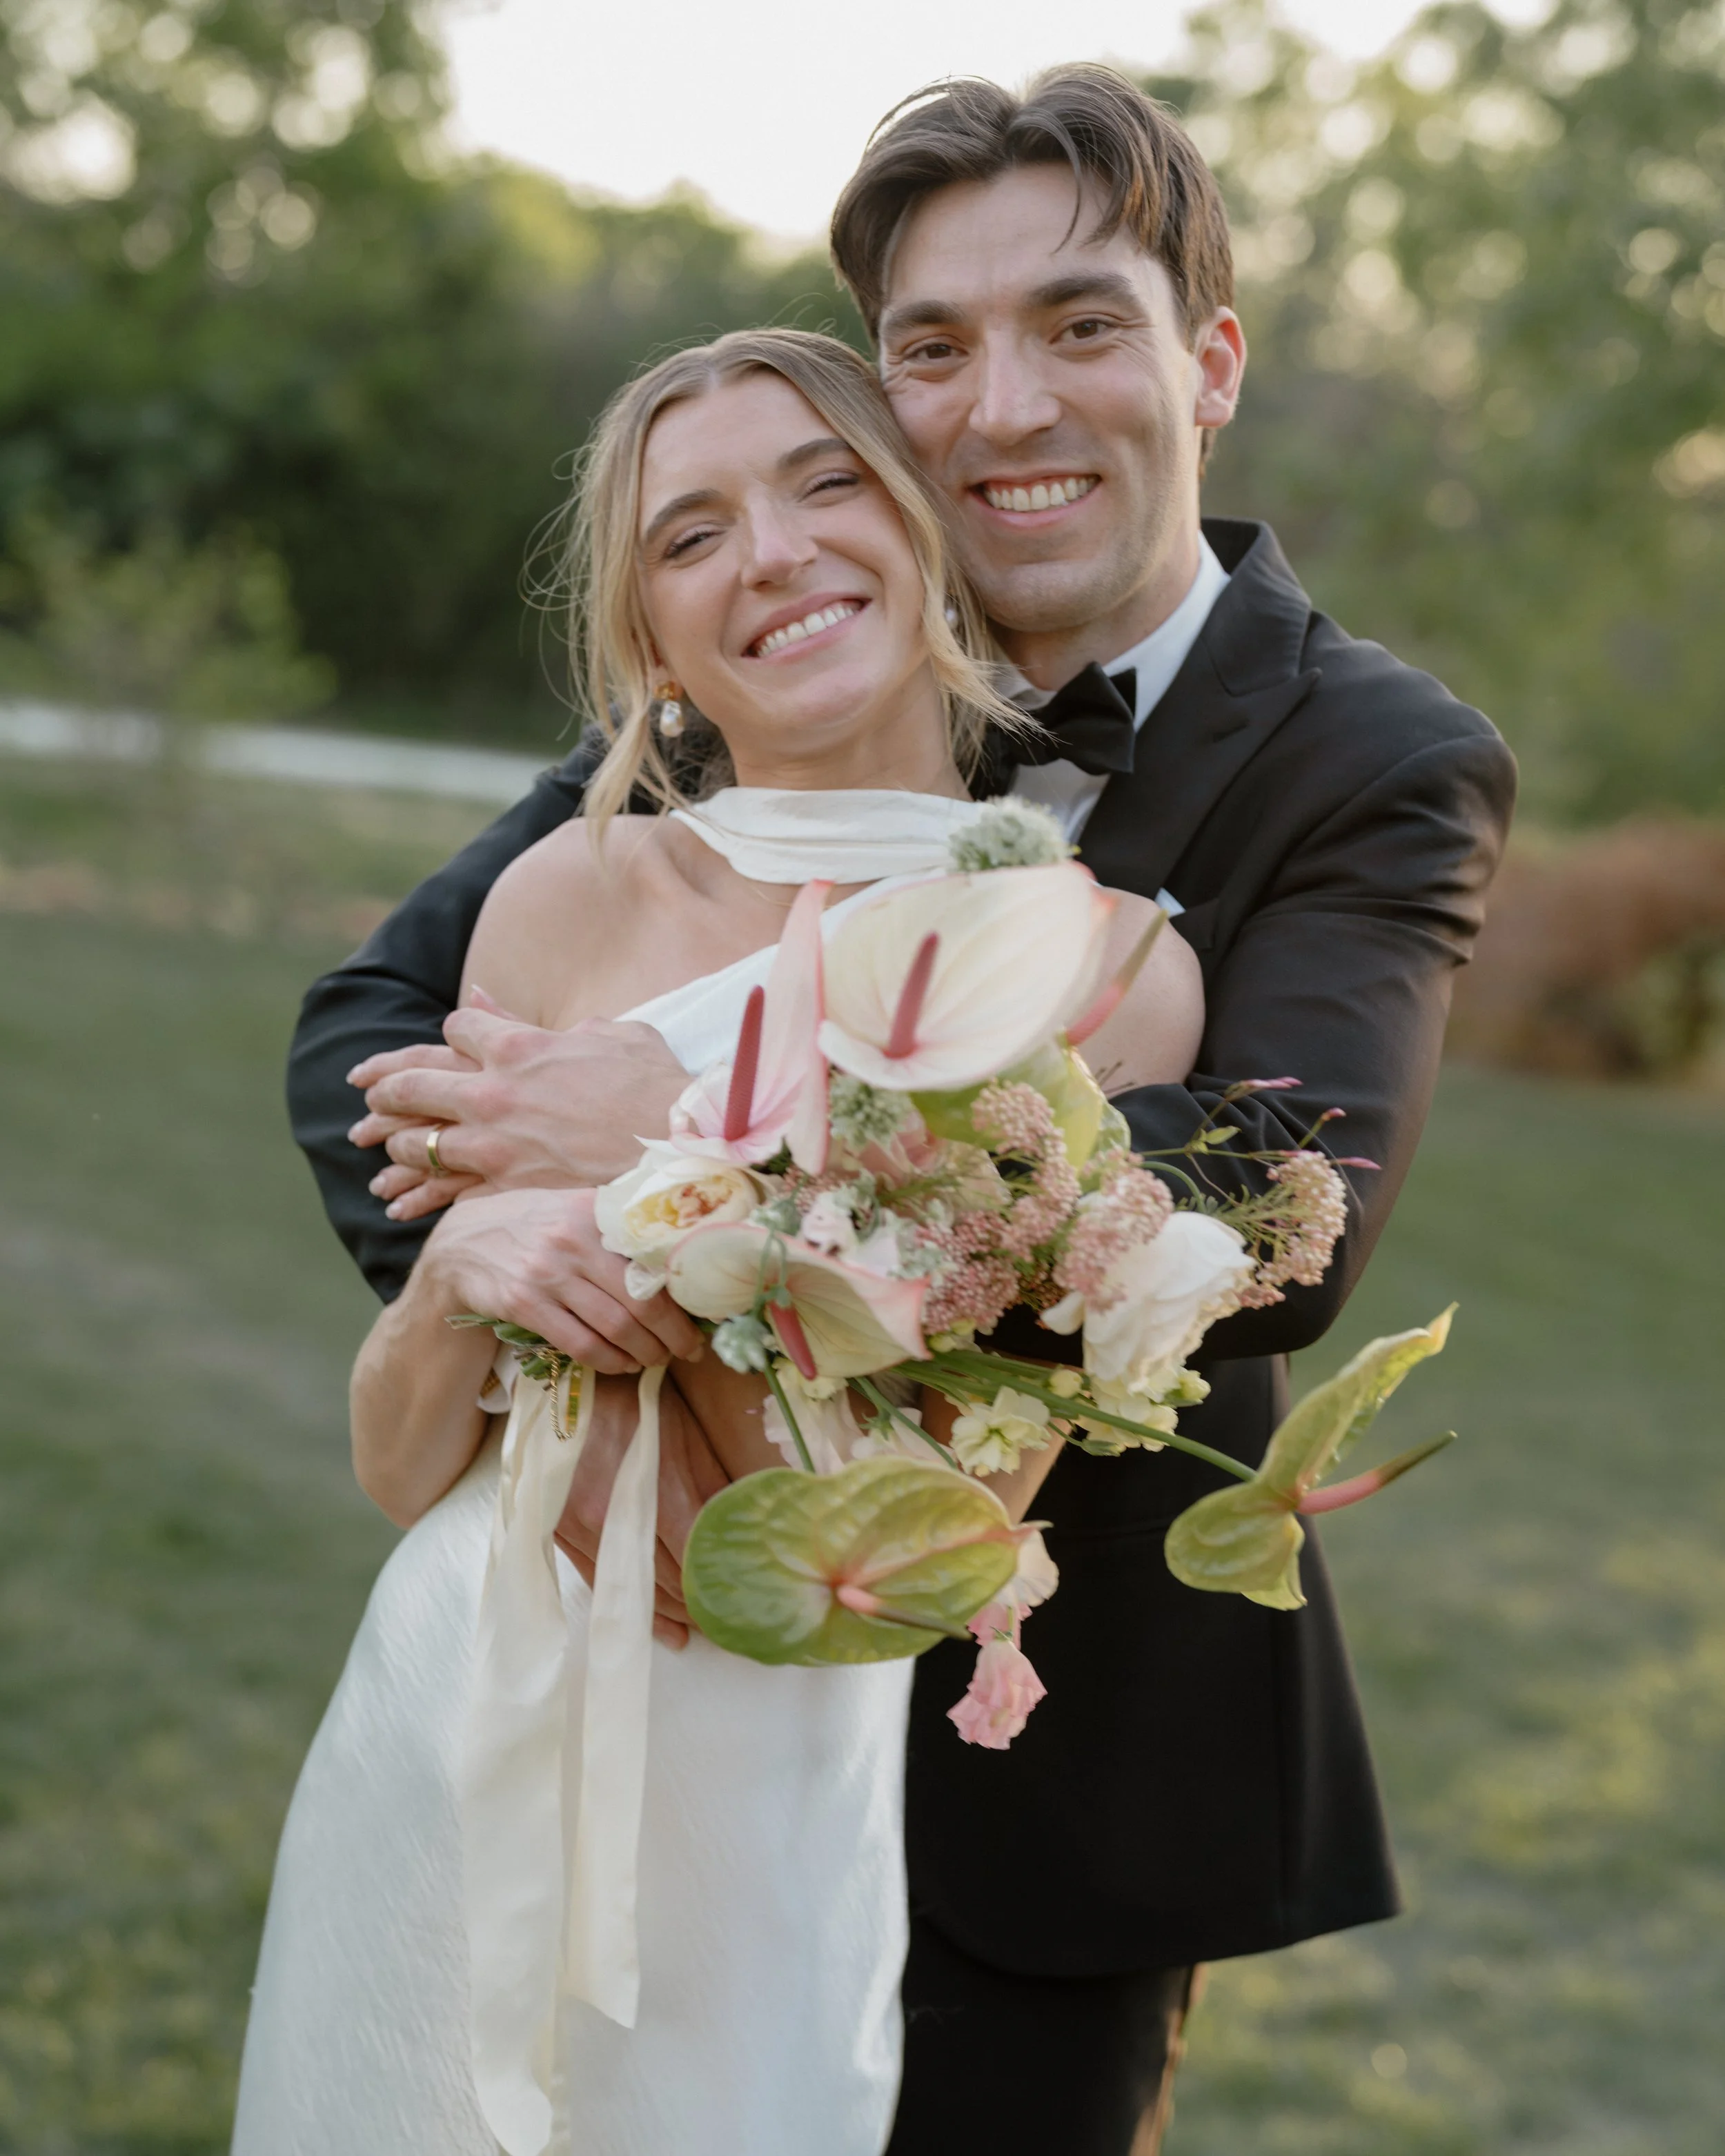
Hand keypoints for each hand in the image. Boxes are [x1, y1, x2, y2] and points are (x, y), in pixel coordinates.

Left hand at [348, 991, 691, 1209]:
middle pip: (415, 1083)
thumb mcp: (609, 1032)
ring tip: (375, 1145)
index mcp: (519, 1044)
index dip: (455, 1031)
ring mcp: (496, 1144)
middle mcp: (494, 1091)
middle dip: (384, 1084)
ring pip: (419, 1141)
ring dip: (393, 1141)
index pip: (457, 1028)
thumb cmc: (657, 1085)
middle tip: (364, 1088)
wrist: (682, 1148)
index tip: (458, 1036)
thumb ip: (547, 1020)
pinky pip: (445, 1192)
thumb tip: (495, 1001)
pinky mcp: (507, 1187)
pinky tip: (392, 1203)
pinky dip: (414, 1196)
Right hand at [419, 1186, 705, 1376]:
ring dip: (644, 1352)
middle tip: (687, 1351)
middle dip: (672, 1335)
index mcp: (593, 1212)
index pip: (653, 1259)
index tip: (704, 1318)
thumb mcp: (572, 1207)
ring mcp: (545, 1274)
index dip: (684, 1296)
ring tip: (656, 1359)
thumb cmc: (531, 1226)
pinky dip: (609, 1361)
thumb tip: (681, 1243)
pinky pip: (579, 1344)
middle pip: (639, 1300)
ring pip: (614, 1327)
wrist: (460, 1243)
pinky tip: (621, 1364)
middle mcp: (571, 1240)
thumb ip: (617, 1221)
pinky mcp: (522, 1304)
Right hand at [555, 1372, 732, 1649]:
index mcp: (659, 1494)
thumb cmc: (634, 1400)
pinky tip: (663, 1628)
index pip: (697, 1562)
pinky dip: (634, 1608)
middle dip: (703, 1606)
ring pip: (637, 1590)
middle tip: (735, 1621)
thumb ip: (715, 1484)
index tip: (749, 1604)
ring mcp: (585, 1532)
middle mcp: (618, 1523)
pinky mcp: (561, 1534)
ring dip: (673, 1613)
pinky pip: (602, 1583)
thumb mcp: (686, 1434)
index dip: (724, 1588)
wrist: (563, 1385)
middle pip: (670, 1583)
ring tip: (705, 1629)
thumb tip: (746, 1524)